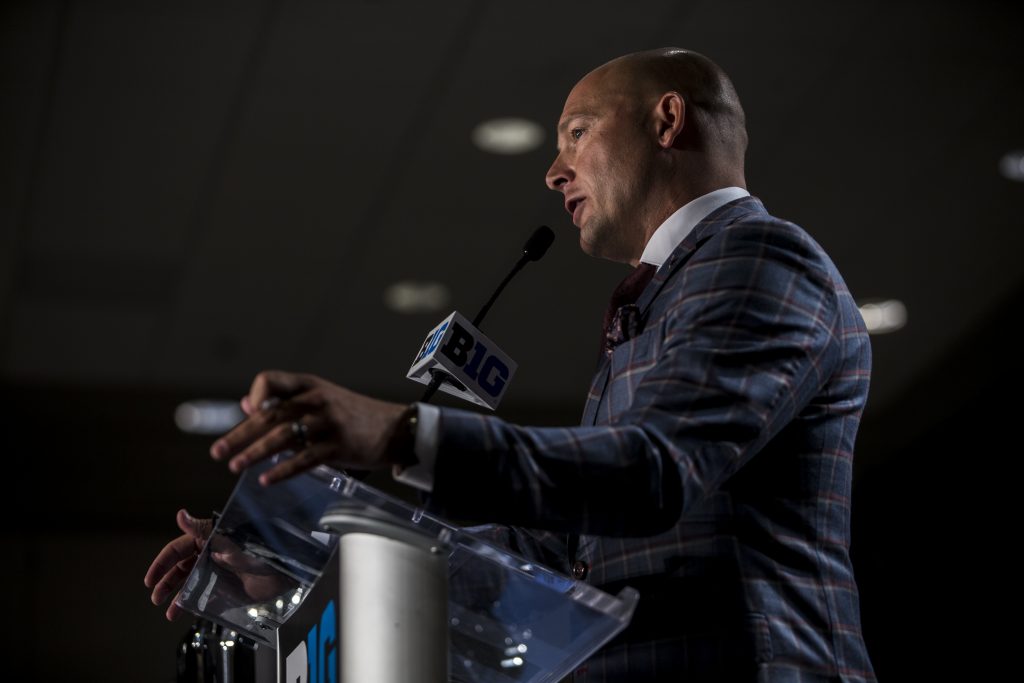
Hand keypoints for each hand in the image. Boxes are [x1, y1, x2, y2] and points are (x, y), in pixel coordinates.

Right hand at [145, 509, 292, 619]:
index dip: (162, 564)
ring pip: (190, 583)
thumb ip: (202, 530)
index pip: (177, 549)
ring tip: (168, 611)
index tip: (149, 580)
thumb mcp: (228, 540)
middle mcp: (211, 554)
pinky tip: (184, 612)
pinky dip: (193, 604)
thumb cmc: (260, 549)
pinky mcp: (227, 587)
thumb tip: (180, 514)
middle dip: (166, 582)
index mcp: (208, 539)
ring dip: (177, 596)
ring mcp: (218, 571)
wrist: (286, 569)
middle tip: (155, 597)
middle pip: (180, 568)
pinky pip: (205, 596)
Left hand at [209, 370, 412, 485]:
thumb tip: (245, 405)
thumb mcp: (321, 398)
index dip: (255, 397)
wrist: (396, 428)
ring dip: (254, 453)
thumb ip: (284, 401)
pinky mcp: (339, 446)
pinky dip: (282, 470)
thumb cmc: (353, 415)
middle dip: (240, 434)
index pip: (270, 380)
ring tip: (234, 466)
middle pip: (270, 415)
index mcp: (310, 385)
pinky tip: (266, 479)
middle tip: (217, 452)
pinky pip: (304, 459)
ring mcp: (329, 423)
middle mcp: (317, 399)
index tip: (247, 414)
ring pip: (282, 437)